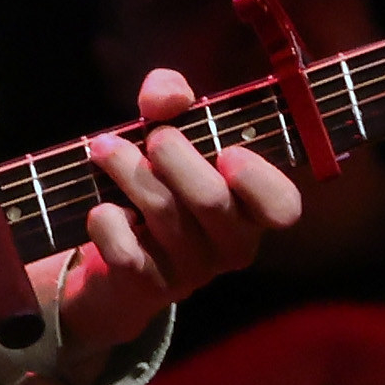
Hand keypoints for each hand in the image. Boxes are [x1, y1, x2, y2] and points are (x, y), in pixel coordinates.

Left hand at [60, 67, 303, 369]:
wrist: (115, 255)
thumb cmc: (157, 180)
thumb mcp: (167, 131)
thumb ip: (171, 98)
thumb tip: (166, 97)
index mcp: (251, 208)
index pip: (282, 207)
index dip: (260, 181)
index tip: (228, 153)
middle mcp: (231, 244)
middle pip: (211, 200)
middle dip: (175, 157)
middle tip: (153, 136)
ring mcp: (192, 271)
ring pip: (164, 215)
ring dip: (128, 171)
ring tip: (104, 149)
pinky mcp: (149, 287)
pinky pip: (127, 252)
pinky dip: (107, 222)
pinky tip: (102, 208)